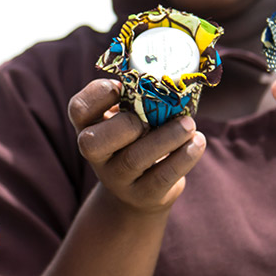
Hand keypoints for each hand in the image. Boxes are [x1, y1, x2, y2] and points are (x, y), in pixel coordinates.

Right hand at [70, 79, 205, 213]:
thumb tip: (169, 80)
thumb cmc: (137, 140)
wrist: (140, 191)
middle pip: (94, 142)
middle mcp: (95, 156)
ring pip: (134, 158)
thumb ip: (137, 100)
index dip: (97, 94)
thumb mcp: (128, 119)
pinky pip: (163, 176)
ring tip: (189, 125)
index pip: (78, 110)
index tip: (120, 87)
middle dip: (127, 125)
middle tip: (153, 117)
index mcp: (89, 127)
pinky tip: (197, 142)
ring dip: (167, 137)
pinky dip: (185, 156)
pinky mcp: (143, 195)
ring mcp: (116, 179)